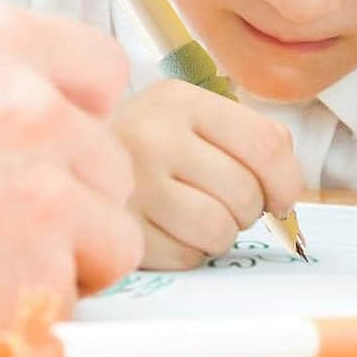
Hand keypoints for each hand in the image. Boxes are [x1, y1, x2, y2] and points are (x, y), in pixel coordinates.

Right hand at [0, 2, 142, 356]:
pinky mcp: (33, 278)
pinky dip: (33, 309)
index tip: (50, 146)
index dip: (79, 112)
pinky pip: (72, 299)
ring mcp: (44, 194)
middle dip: (68, 193)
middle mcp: (36, 106)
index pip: (102, 70)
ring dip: (64, 257)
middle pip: (109, 159)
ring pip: (111, 234)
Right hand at [112, 80, 302, 268]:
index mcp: (180, 99)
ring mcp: (131, 185)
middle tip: (225, 203)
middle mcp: (153, 135)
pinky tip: (170, 231)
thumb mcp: (193, 117)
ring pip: (219, 229)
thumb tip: (287, 188)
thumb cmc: (148, 146)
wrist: (68, 164)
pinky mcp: (120, 229)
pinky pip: (186, 256)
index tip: (282, 198)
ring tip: (198, 217)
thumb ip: (248, 136)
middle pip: (245, 192)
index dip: (287, 180)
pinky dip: (189, 252)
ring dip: (220, 234)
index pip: (265, 143)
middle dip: (248, 209)